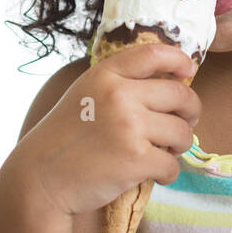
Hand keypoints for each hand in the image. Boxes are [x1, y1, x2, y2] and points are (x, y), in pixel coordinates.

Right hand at [6, 43, 201, 216]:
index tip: (188, 70)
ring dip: (180, 145)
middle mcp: (119, 95)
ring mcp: (129, 126)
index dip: (178, 59)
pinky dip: (169, 172)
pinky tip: (156, 174)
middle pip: (180, 95)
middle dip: (190, 112)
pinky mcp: (136, 159)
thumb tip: (170, 83)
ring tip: (166, 152)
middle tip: (184, 124)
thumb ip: (119, 84)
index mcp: (106, 75)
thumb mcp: (85, 94)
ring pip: (182, 132)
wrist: (41, 178)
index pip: (154, 54)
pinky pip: (172, 164)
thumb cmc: (65, 138)